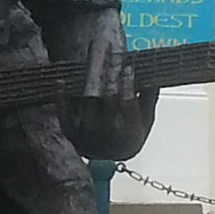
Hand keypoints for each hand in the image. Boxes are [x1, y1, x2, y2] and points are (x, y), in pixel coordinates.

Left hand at [61, 6, 157, 158]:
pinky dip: (61, 97)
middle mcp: (107, 133)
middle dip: (113, 73)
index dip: (128, 82)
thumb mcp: (146, 121)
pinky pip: (64, 113)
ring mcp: (87, 133)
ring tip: (97, 58)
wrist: (107, 159)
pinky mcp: (70, 131)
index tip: (129, 66)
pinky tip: (61, 81)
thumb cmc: (129, 136)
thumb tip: (153, 75)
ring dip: (93, 77)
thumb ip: (149, 98)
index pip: (127, 102)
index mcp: (129, 133)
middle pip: (108, 96)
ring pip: (88, 100)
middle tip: (115, 54)